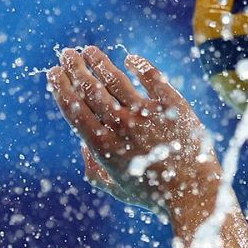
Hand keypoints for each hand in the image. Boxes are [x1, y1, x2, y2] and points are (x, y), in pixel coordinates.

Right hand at [47, 47, 218, 214]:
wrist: (194, 194)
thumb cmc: (154, 196)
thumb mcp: (116, 189)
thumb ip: (93, 170)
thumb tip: (82, 146)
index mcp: (103, 146)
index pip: (74, 108)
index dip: (60, 87)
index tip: (53, 73)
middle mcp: (121, 125)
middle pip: (90, 89)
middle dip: (74, 68)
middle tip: (66, 54)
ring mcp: (146, 113)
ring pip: (115, 79)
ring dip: (99, 62)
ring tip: (89, 51)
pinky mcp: (171, 105)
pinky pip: (152, 77)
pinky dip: (138, 65)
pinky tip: (130, 59)